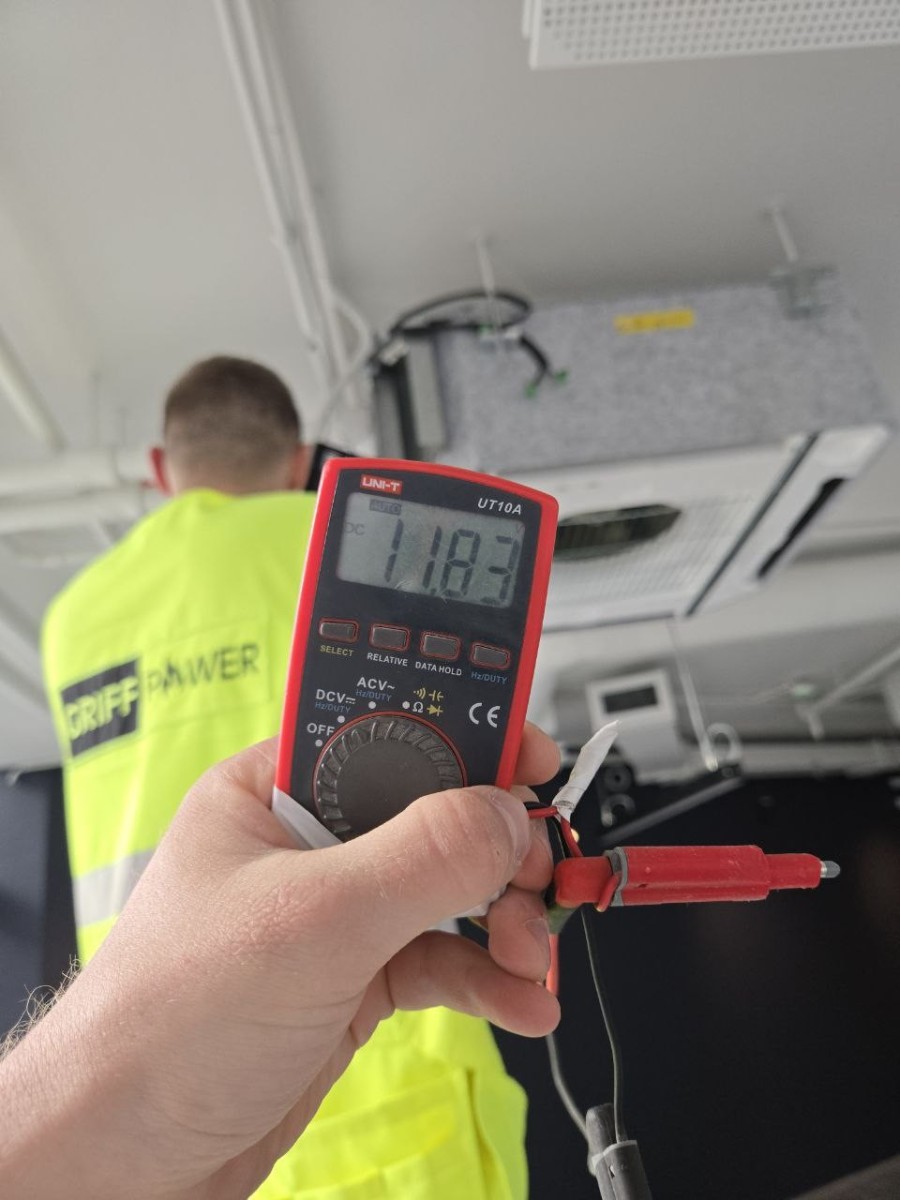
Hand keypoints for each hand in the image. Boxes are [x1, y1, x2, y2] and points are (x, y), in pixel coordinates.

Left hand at [0, 725, 559, 1199]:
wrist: (130, 1159)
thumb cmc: (164, 1026)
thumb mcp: (312, 920)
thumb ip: (420, 858)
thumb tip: (507, 815)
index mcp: (274, 790)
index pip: (386, 732)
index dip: (464, 736)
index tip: (535, 759)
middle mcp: (310, 842)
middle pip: (434, 813)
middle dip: (499, 849)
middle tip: (541, 876)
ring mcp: (337, 913)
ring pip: (450, 890)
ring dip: (505, 922)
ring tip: (530, 959)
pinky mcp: (358, 977)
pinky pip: (444, 959)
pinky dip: (489, 979)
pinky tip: (520, 1001)